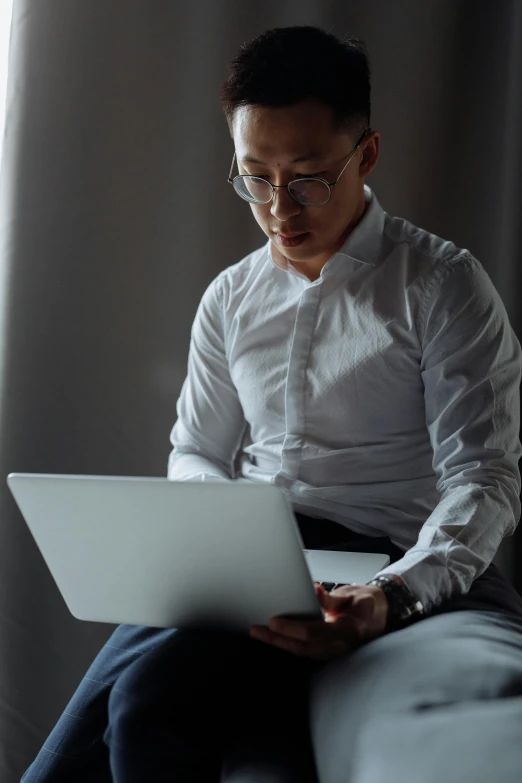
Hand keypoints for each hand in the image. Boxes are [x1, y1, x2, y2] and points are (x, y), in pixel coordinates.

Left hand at [250, 583, 388, 660]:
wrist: (381, 615)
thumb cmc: (367, 604)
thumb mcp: (352, 595)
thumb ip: (331, 598)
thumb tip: (315, 592)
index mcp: (348, 630)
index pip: (314, 633)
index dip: (292, 628)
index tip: (273, 621)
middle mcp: (341, 646)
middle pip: (304, 648)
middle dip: (278, 640)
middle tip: (257, 630)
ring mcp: (335, 652)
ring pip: (303, 653)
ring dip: (280, 644)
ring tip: (260, 634)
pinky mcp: (329, 652)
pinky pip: (306, 652)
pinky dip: (289, 645)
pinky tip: (275, 639)